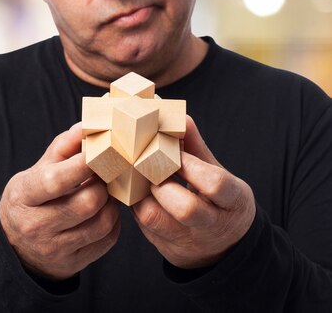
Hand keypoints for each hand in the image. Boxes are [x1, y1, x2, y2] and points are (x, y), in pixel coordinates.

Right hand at [0, 123, 120, 279]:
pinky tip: (105, 211)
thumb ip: (61, 148)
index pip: (54, 180)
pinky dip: (113, 222)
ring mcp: (54, 249)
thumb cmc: (31, 200)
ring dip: (111, 203)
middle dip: (102, 184)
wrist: (17, 246)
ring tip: (106, 191)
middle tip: (105, 174)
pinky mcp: (72, 263)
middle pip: (85, 203)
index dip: (81, 165)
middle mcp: (35, 226)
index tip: (98, 151)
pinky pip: (107, 240)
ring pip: (101, 223)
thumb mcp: (35, 171)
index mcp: (22, 197)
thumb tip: (84, 127)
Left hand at [132, 116, 255, 268]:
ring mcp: (188, 241)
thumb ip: (197, 148)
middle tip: (148, 165)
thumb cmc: (219, 201)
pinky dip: (134, 205)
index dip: (191, 165)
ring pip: (156, 220)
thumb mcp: (218, 174)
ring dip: (140, 192)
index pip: (216, 184)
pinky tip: (133, 190)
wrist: (224, 249)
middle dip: (162, 182)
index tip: (173, 151)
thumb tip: (181, 118)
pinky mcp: (167, 249)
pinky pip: (143, 226)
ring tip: (136, 176)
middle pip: (186, 208)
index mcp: (233, 203)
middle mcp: (212, 225)